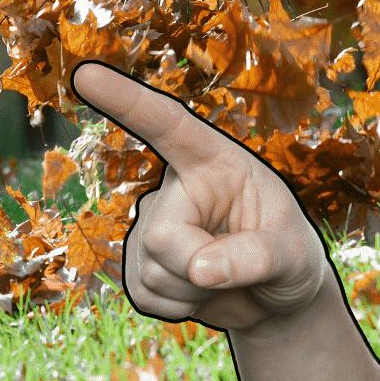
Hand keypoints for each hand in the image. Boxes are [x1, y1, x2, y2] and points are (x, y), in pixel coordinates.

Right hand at [71, 60, 330, 332]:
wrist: (274, 296)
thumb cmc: (290, 257)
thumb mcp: (294, 253)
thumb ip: (256, 256)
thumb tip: (200, 269)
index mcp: (213, 162)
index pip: (167, 125)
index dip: (126, 99)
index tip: (86, 73)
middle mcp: (176, 187)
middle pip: (161, 235)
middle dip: (197, 269)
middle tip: (238, 273)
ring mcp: (153, 225)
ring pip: (152, 271)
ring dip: (194, 291)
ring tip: (224, 277)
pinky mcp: (139, 264)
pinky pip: (147, 295)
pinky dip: (180, 307)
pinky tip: (201, 290)